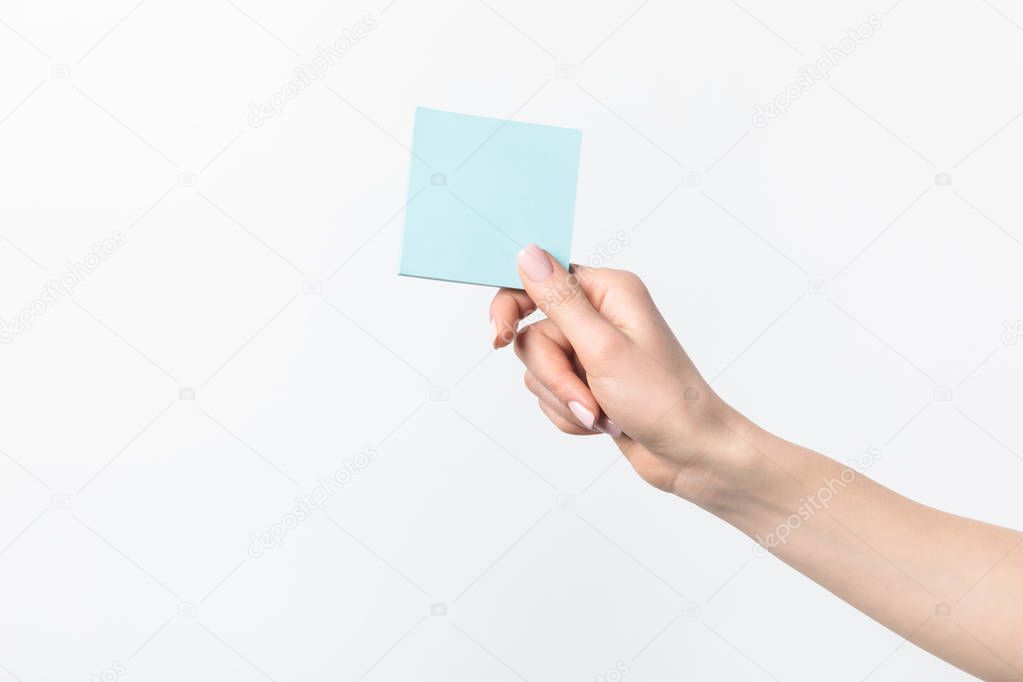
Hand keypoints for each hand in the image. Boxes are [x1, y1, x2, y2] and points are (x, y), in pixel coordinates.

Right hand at [490, 244, 749, 503]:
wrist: (689, 453)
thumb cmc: (664, 399)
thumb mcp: (604, 348)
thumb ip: (560, 302)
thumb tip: (528, 254)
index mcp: (608, 292)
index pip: (538, 281)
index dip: (511, 308)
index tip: (498, 337)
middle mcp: (599, 316)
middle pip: (533, 337)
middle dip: (556, 377)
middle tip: (587, 399)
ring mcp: (592, 351)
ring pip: (539, 370)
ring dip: (566, 400)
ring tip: (603, 414)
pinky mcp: (588, 382)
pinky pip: (551, 395)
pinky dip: (571, 415)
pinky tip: (603, 423)